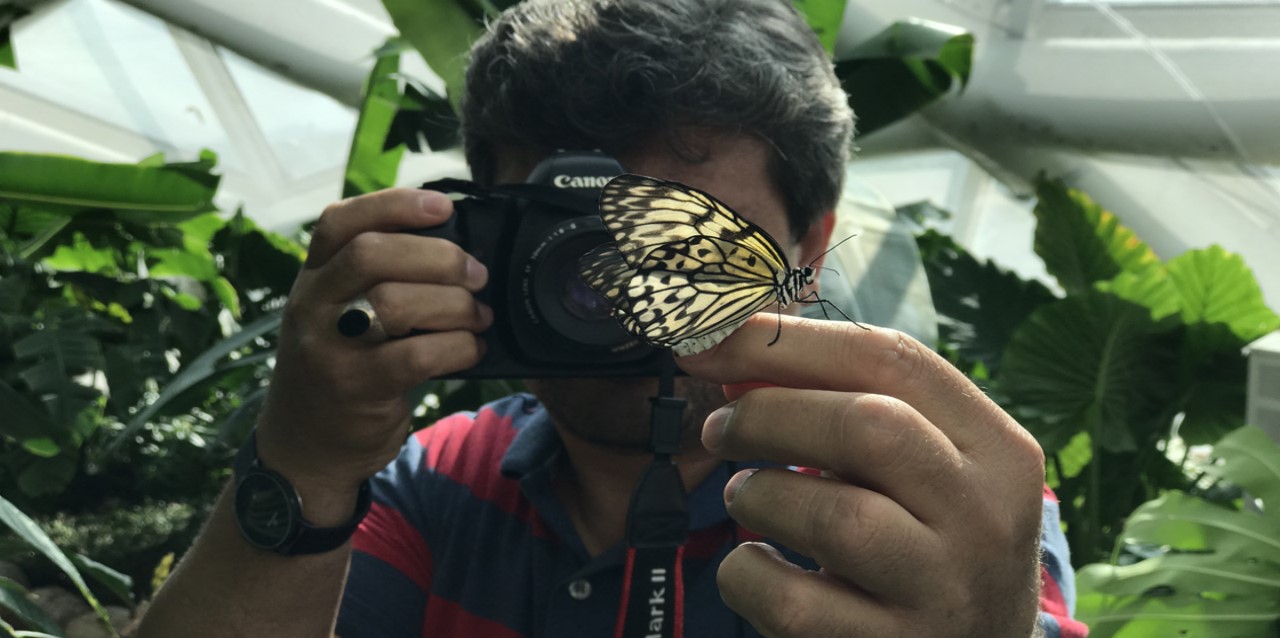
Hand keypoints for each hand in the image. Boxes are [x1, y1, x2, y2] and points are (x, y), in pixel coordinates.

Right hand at [254, 189, 491, 519]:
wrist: (304, 450)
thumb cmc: (339, 370)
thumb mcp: (337, 316)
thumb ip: (375, 280)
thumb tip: (456, 247)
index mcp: (312, 278)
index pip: (340, 223)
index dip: (394, 205)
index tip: (442, 205)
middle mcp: (312, 306)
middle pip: (371, 254)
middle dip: (438, 257)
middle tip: (475, 273)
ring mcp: (328, 349)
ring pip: (395, 302)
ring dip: (454, 304)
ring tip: (478, 316)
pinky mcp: (355, 388)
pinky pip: (416, 355)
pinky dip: (457, 347)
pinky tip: (471, 349)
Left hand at [677, 315, 1045, 637]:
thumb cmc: (926, 539)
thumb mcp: (920, 465)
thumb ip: (845, 403)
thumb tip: (730, 351)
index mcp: (998, 449)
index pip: (893, 359)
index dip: (788, 341)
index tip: (714, 340)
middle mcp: (986, 518)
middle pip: (869, 427)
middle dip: (769, 413)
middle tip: (720, 426)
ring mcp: (944, 593)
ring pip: (835, 518)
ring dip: (758, 494)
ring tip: (746, 496)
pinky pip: (791, 602)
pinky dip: (747, 573)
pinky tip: (755, 566)